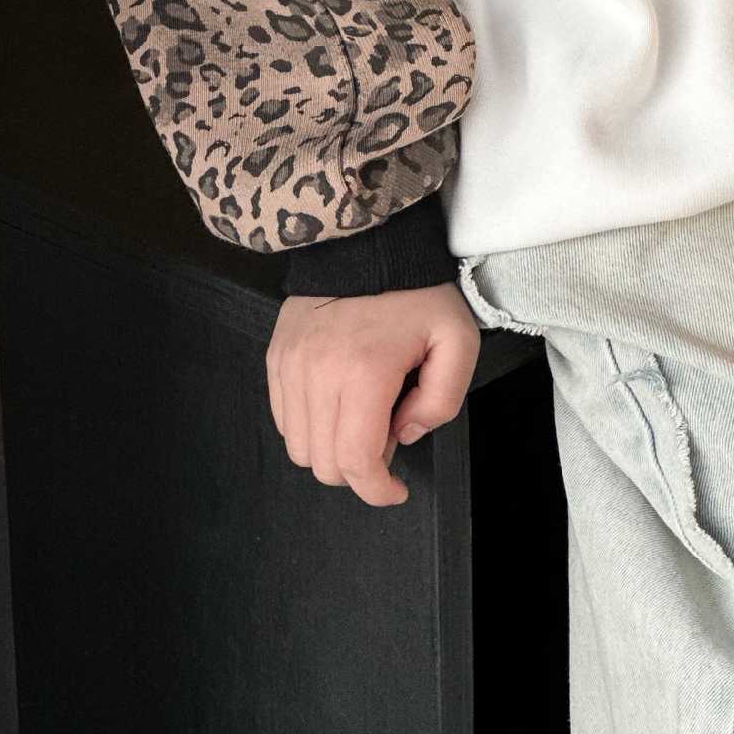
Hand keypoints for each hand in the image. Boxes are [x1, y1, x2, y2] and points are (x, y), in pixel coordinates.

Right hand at [266, 281, 479, 506]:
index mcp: (364, 372)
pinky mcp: (276, 357)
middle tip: (387, 437)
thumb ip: (442, 400)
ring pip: (299, 447)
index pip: (355, 461)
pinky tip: (338, 404)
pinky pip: (284, 418)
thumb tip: (405, 434)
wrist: (368, 242)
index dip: (377, 491)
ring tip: (362, 418)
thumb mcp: (457, 341)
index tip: (396, 490)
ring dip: (331, 450)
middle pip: (324, 463)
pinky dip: (310, 427)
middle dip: (358, 469)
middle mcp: (317, 372)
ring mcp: (290, 365)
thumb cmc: (416, 293)